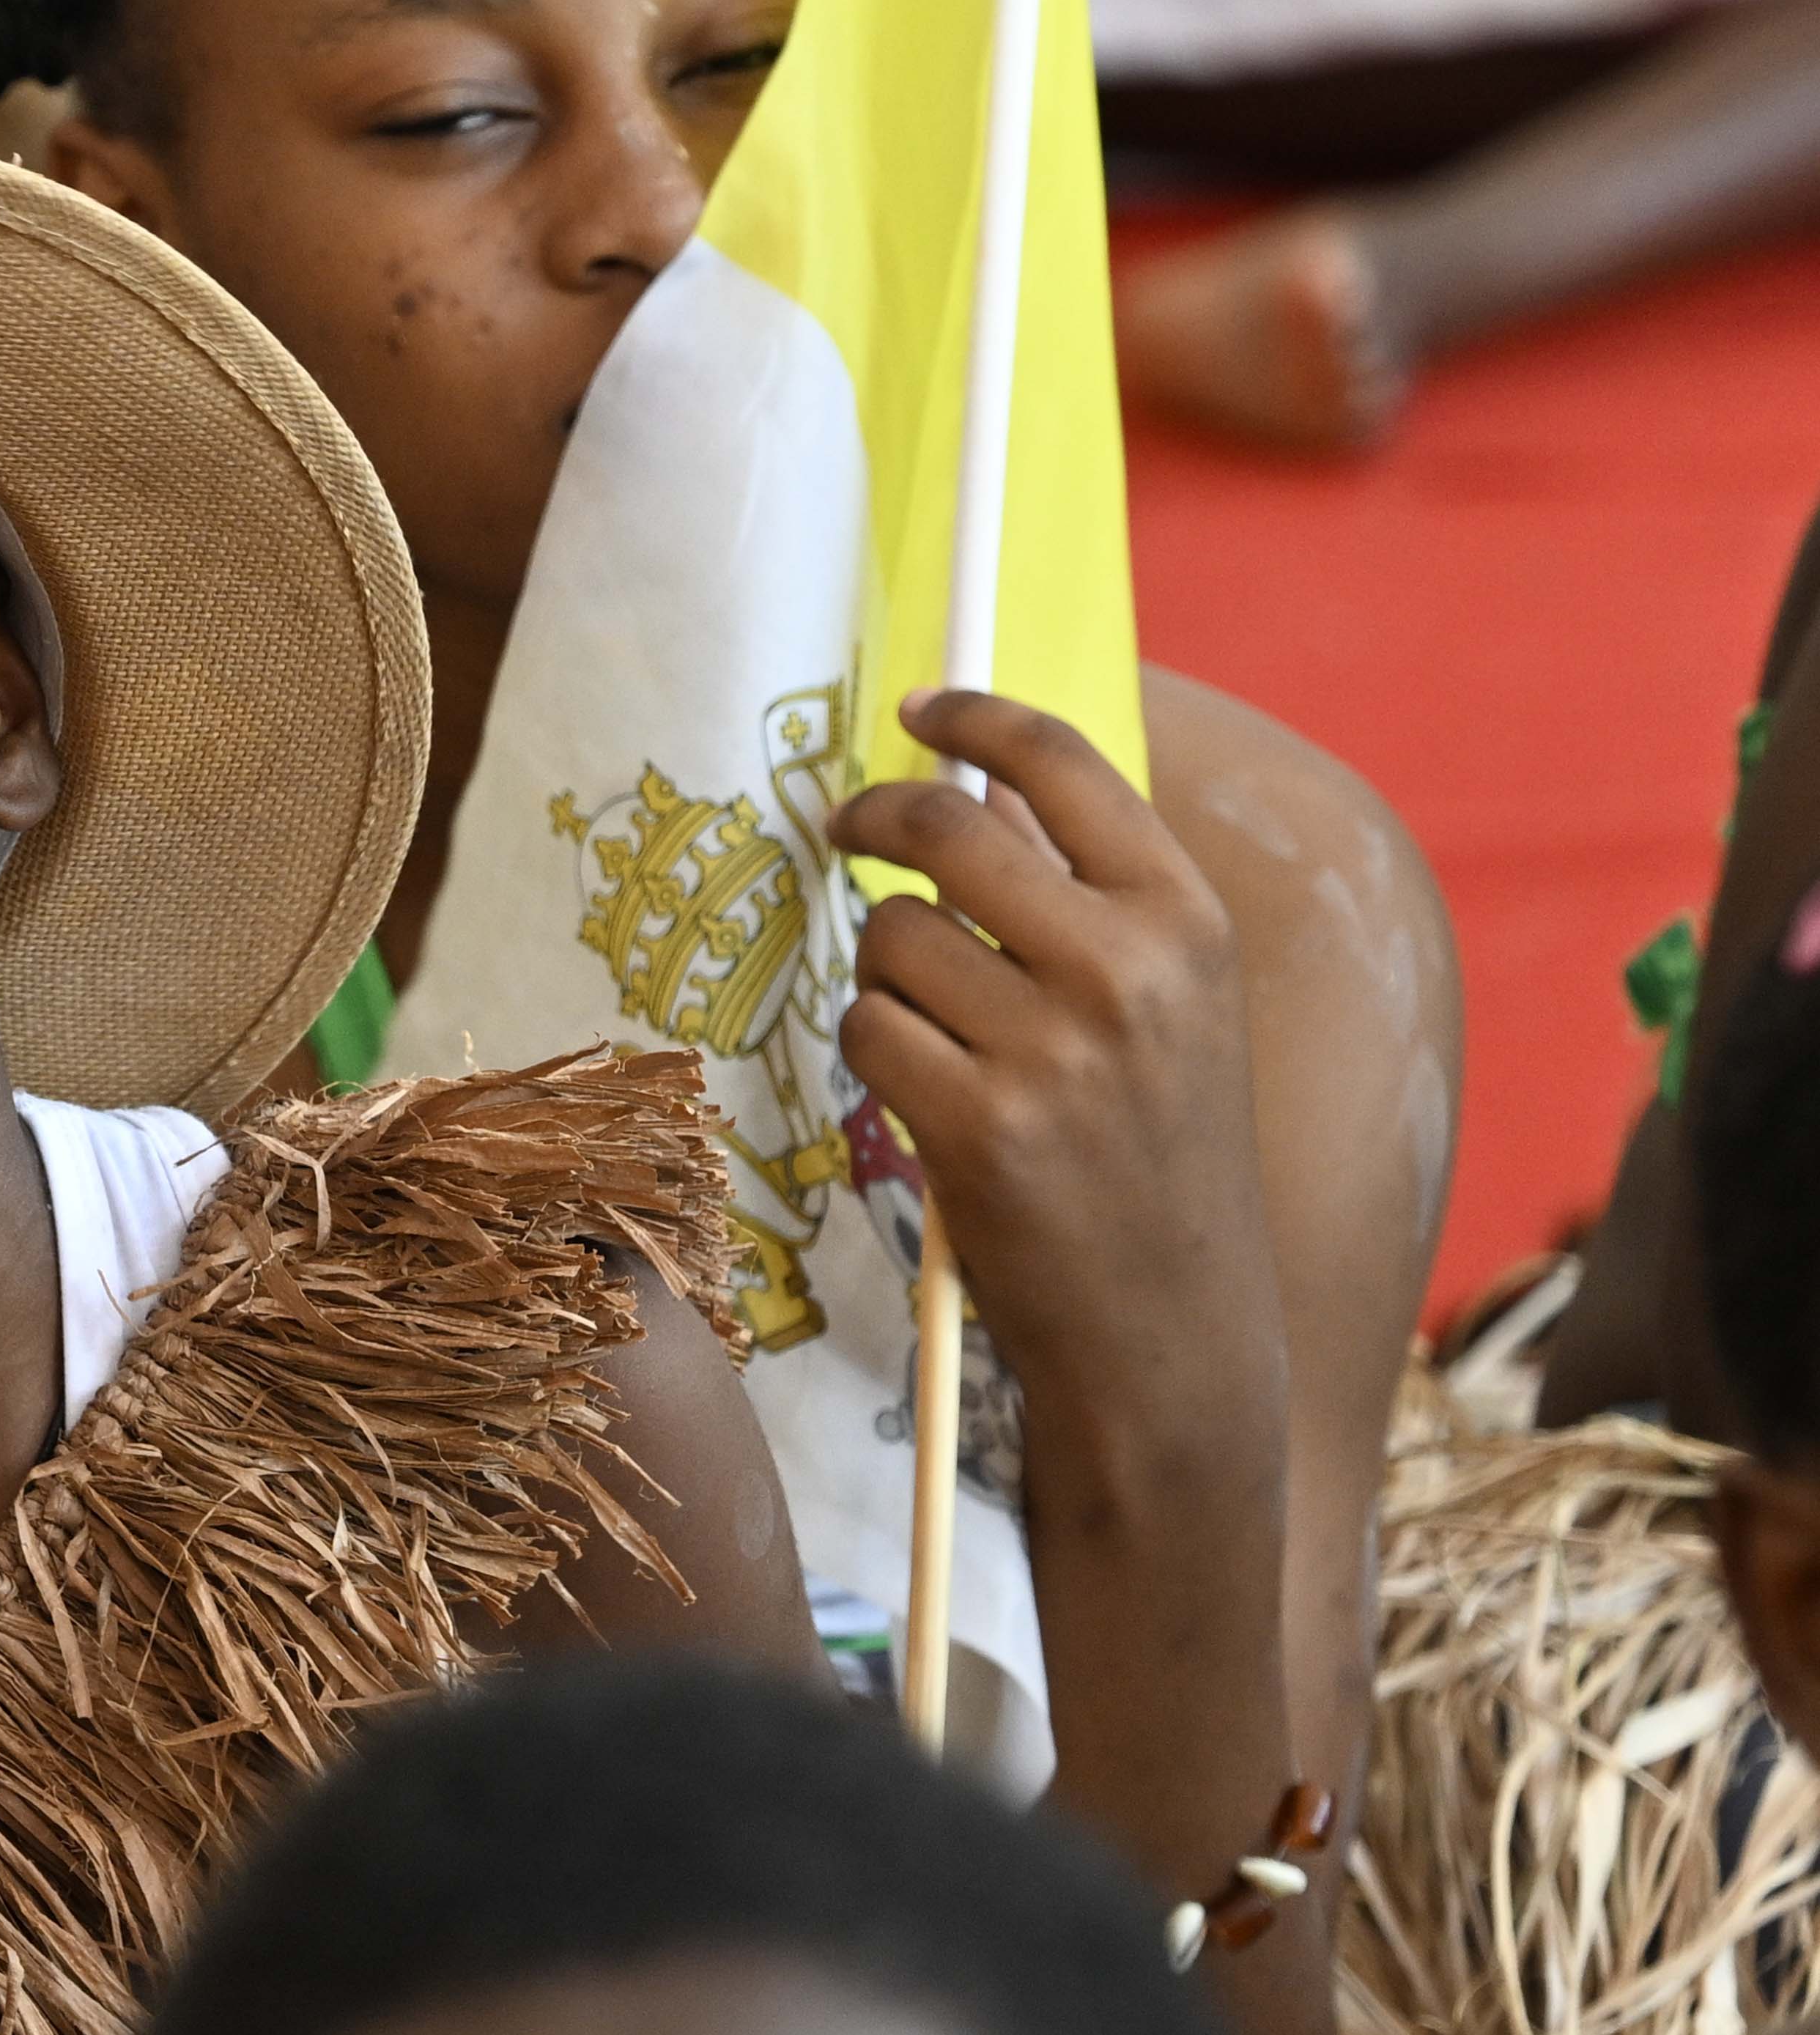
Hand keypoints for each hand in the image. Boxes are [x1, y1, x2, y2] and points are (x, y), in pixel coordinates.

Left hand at [830, 690, 1290, 1484]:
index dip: (975, 717)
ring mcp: (1052, 1047)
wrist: (1172, 1327)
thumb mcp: (1176, 1008)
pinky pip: (865, 1028)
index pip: (1066, 764)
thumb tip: (980, 789)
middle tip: (847, 829)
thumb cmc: (1159, 1157)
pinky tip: (926, 1093)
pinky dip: (874, 1049)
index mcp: (1188, 920)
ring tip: (944, 1034)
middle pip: (943, 829)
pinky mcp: (978, 1122)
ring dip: (886, 974)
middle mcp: (1128, 969)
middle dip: (874, 819)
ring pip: (889, 938)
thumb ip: (1093, 897)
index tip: (919, 707)